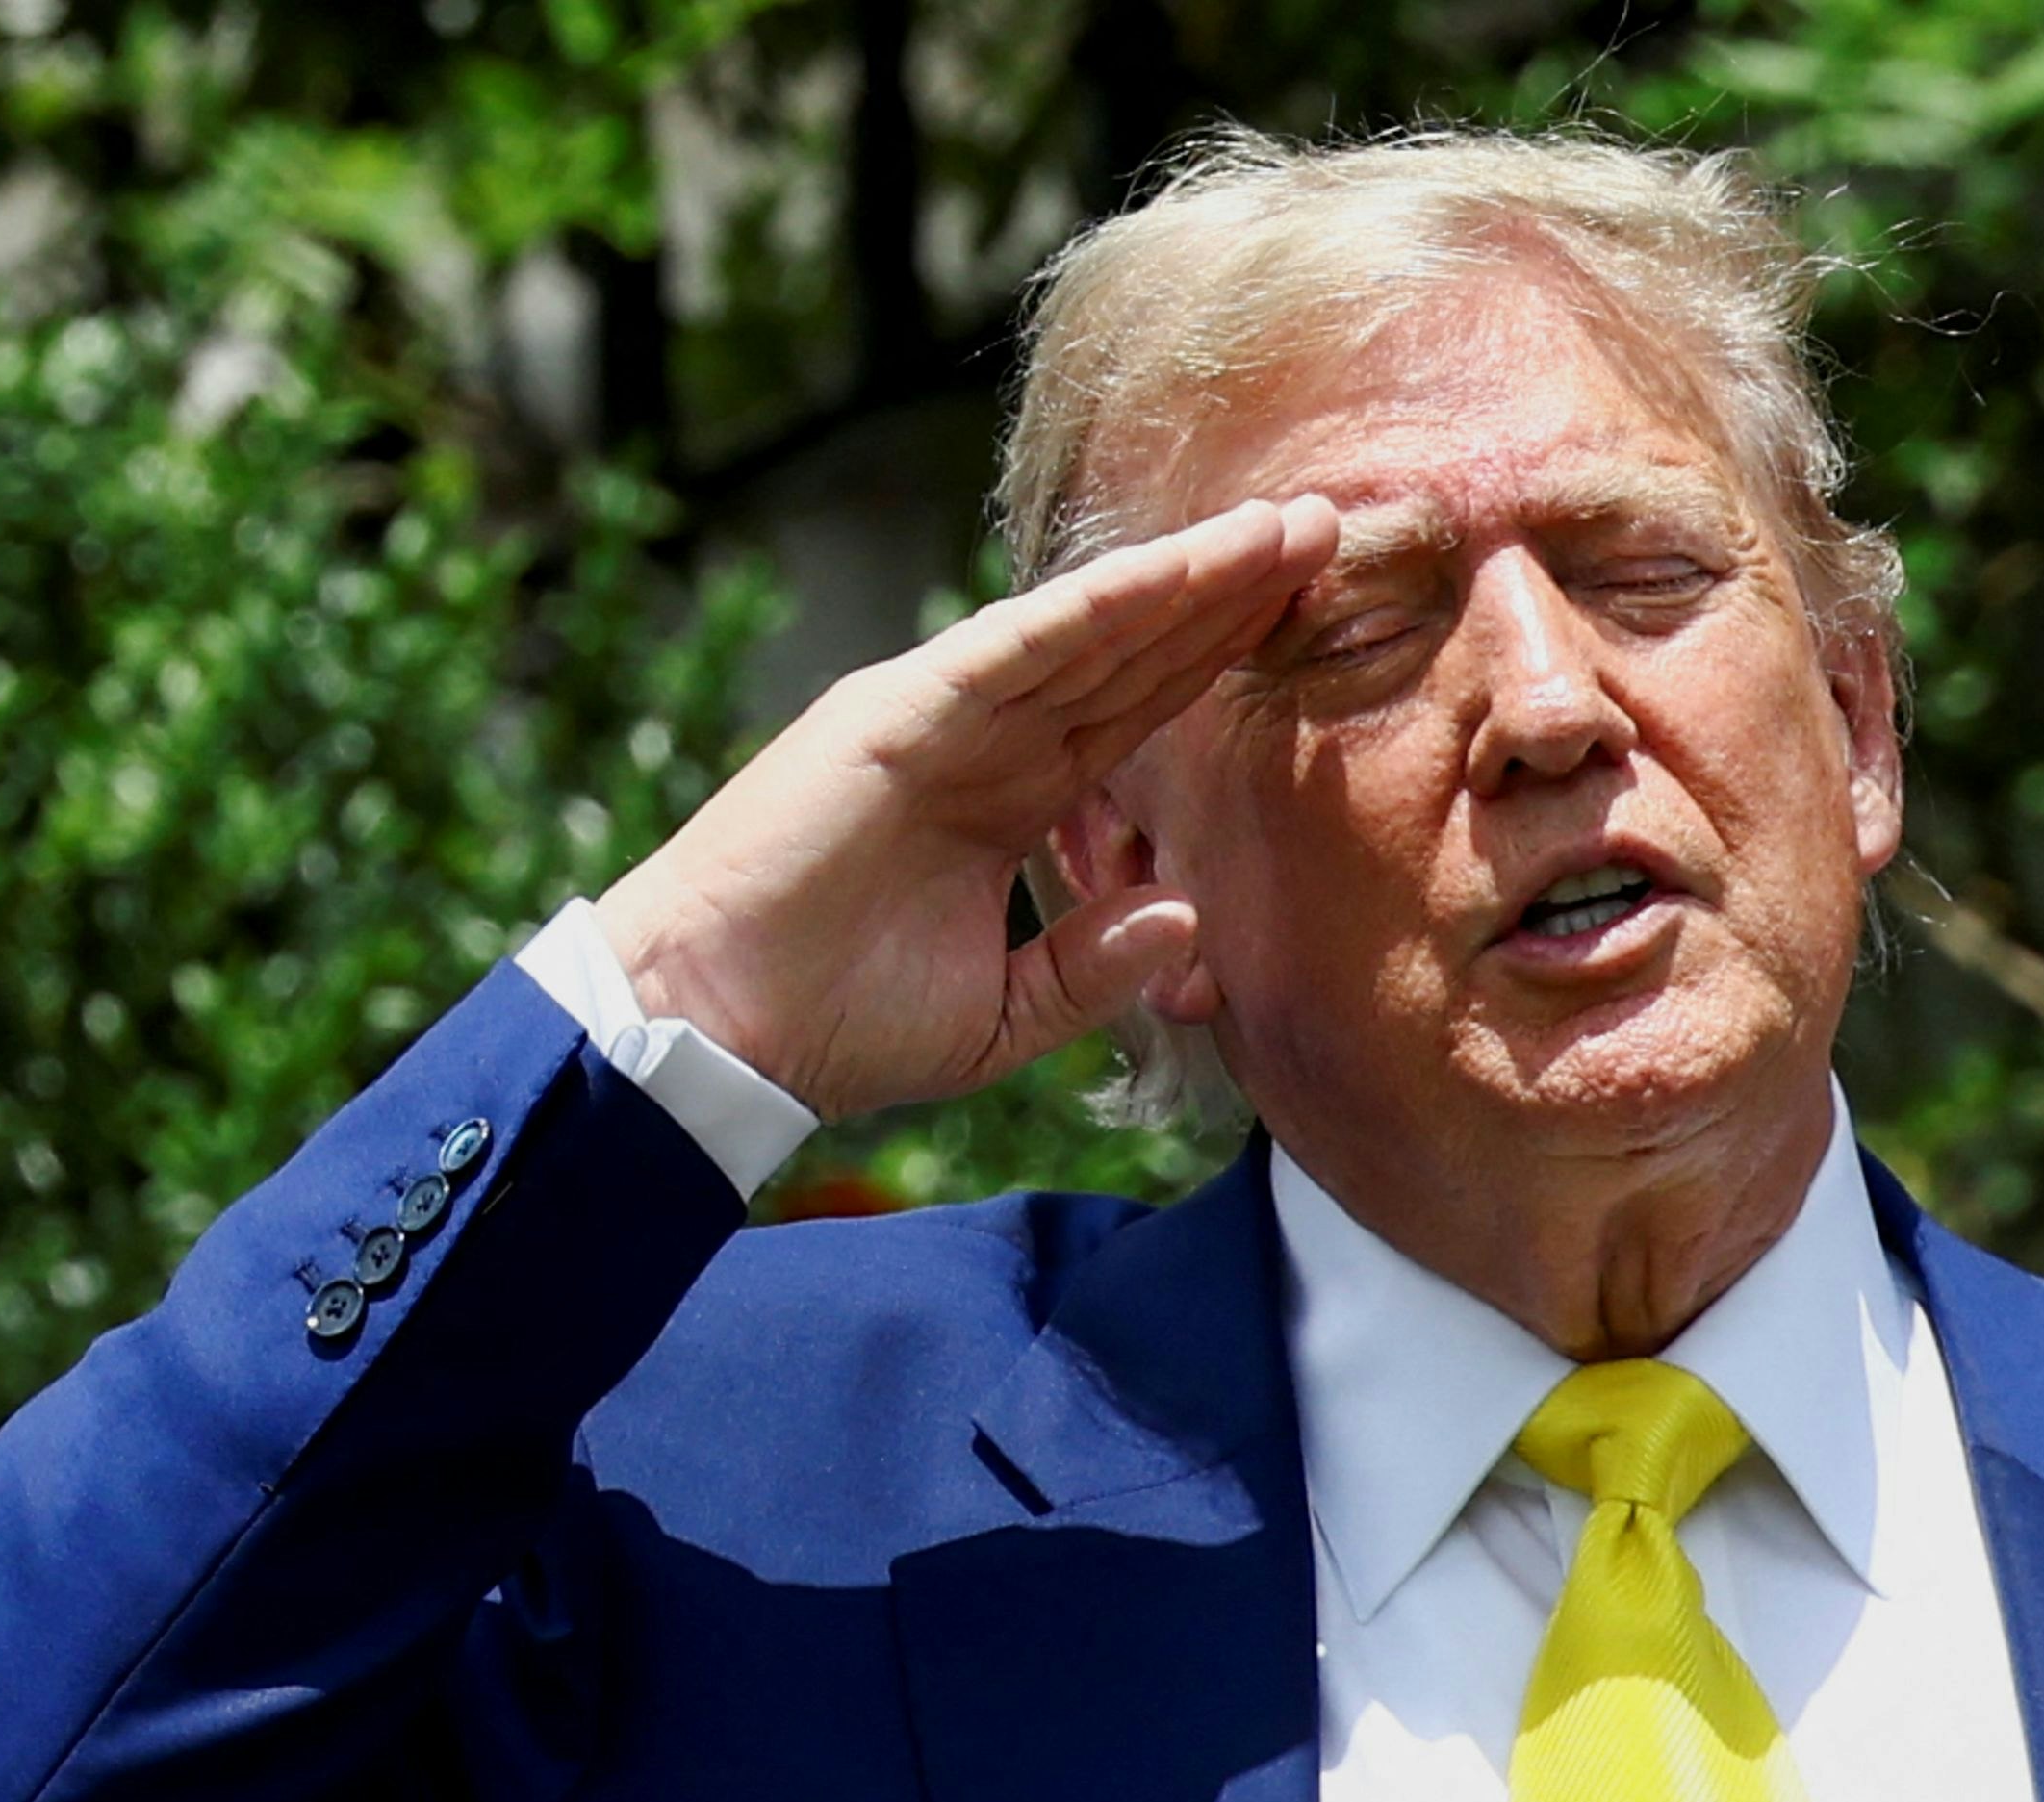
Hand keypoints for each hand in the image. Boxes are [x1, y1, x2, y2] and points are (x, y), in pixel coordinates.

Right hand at [594, 496, 1337, 1119]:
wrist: (713, 1033)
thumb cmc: (835, 1022)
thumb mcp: (1002, 1014)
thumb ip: (1092, 967)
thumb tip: (1186, 914)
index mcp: (1011, 794)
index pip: (1139, 707)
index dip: (1221, 656)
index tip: (1310, 613)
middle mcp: (984, 737)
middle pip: (1133, 649)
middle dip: (1230, 591)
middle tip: (1330, 527)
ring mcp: (940, 715)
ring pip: (1090, 630)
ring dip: (1188, 577)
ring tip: (1284, 528)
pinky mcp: (894, 715)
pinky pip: (1013, 651)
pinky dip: (1093, 609)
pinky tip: (1172, 574)